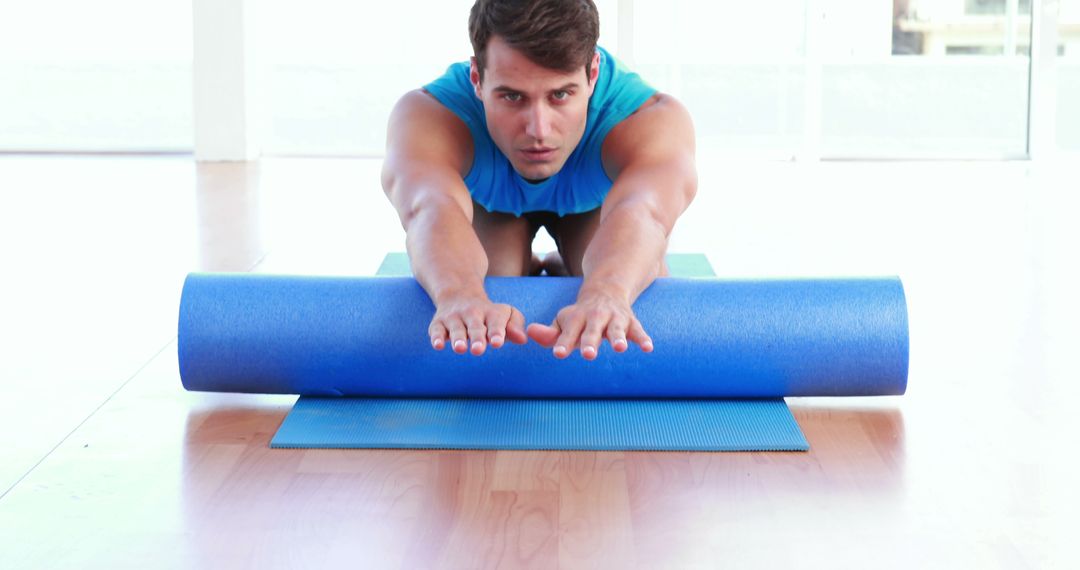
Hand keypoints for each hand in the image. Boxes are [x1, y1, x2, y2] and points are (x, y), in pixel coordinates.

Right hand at [429, 293, 526, 355]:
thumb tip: (523, 339)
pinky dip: (436, 337)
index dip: (497, 332)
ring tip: (460, 348)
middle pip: (475, 326)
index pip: (495, 323)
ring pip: (456, 328)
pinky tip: (438, 345)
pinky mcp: (439, 323)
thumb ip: (515, 326)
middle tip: (479, 350)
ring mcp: (454, 318)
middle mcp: (472, 314)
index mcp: (492, 313)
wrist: (459, 293)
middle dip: (477, 338)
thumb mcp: (505, 314)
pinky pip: (436, 330)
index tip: (498, 343)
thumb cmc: (488, 313)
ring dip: (458, 338)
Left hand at [526, 288, 652, 359]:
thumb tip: (529, 334)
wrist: (606, 291)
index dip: (563, 342)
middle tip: (588, 355)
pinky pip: (638, 331)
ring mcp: (614, 319)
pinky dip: (643, 339)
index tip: (558, 353)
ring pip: (616, 329)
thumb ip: (548, 334)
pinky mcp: (631, 322)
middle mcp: (595, 318)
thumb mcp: (563, 322)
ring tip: (620, 348)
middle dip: (590, 342)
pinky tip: (648, 348)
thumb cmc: (580, 316)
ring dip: (617, 338)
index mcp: (576, 319)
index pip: (568, 332)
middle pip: (592, 331)